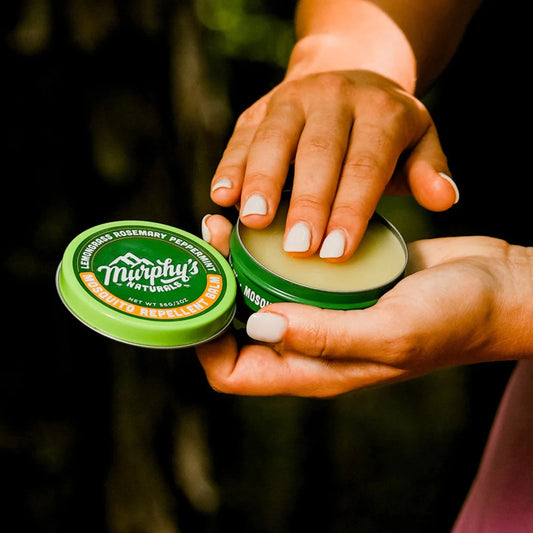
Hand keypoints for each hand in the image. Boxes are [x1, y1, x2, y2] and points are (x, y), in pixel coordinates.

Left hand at [197, 215, 532, 396]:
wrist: (497, 286)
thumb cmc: (455, 318)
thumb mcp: (392, 332)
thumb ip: (326, 336)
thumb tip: (261, 325)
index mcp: (315, 369)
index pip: (233, 372)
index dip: (206, 340)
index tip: (201, 291)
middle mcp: (310, 343)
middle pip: (237, 327)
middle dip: (214, 288)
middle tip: (210, 239)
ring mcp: (321, 311)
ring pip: (257, 293)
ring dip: (237, 263)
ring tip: (227, 221)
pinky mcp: (335, 283)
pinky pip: (286, 271)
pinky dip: (268, 250)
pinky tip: (266, 221)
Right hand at [210, 70, 458, 260]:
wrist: (346, 75)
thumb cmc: (383, 127)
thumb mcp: (419, 140)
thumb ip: (430, 169)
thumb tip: (444, 199)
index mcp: (380, 110)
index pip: (365, 164)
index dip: (350, 209)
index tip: (336, 254)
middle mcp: (334, 97)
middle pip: (318, 153)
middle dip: (306, 203)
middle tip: (297, 249)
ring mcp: (292, 99)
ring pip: (273, 139)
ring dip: (260, 182)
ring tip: (252, 223)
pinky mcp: (260, 108)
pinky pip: (241, 136)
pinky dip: (230, 166)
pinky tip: (221, 196)